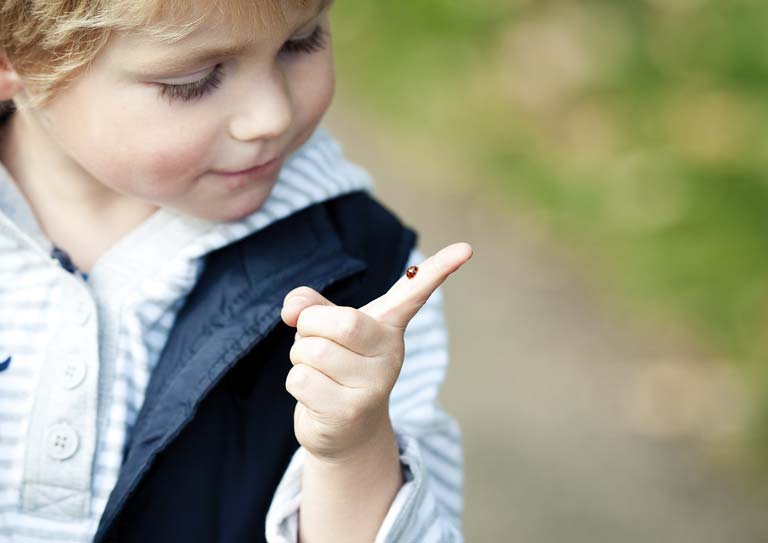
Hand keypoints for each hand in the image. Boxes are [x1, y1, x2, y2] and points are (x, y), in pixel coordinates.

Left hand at [280, 242, 472, 461]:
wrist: (345, 431)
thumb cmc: (335, 366)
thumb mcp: (324, 329)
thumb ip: (308, 305)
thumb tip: (292, 309)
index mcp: (388, 326)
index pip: (414, 293)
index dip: (438, 269)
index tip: (466, 249)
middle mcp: (390, 353)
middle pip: (342, 323)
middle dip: (309, 326)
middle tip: (311, 338)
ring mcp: (374, 384)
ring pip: (312, 351)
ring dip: (299, 357)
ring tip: (318, 370)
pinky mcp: (350, 410)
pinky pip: (301, 379)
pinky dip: (296, 383)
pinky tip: (317, 394)